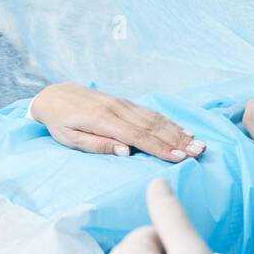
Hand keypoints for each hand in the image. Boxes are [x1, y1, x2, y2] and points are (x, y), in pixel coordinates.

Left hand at [29, 83, 204, 161]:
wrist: (54, 95)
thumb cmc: (60, 122)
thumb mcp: (70, 138)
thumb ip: (97, 145)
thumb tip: (126, 152)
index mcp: (102, 119)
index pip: (137, 136)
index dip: (160, 148)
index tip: (179, 158)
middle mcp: (116, 108)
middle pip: (152, 126)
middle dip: (177, 140)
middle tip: (199, 153)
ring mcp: (122, 103)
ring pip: (155, 118)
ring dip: (178, 131)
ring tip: (198, 143)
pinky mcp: (124, 102)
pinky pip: (150, 112)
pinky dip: (168, 122)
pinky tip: (183, 130)